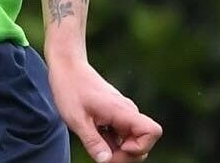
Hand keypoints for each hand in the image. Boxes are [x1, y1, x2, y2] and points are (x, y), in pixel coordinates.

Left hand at [47, 54, 161, 161]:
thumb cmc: (69, 89)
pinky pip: (121, 135)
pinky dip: (111, 142)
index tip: (118, 147)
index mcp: (122, 111)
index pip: (152, 132)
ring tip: (94, 142)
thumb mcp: (76, 119)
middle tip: (102, 155)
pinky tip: (94, 135)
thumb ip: (93, 142)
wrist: (67, 66)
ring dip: (116, 150)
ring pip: (131, 141)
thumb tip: (106, 161)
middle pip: (142, 143)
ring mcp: (123, 114)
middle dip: (125, 155)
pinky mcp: (116, 116)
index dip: (140, 147)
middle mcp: (128, 112)